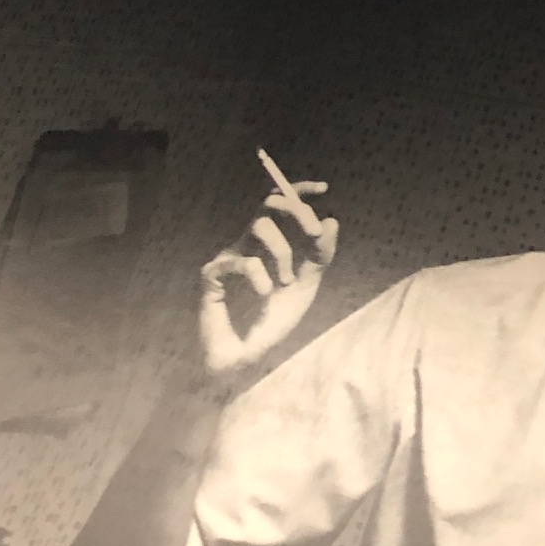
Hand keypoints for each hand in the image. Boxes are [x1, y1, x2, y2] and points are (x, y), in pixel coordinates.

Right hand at [198, 181, 338, 381]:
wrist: (246, 357)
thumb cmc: (272, 319)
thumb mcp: (305, 286)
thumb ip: (318, 256)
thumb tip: (332, 220)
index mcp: (267, 244)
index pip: (280, 206)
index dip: (299, 191)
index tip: (324, 188)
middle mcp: (247, 243)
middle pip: (269, 204)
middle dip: (296, 210)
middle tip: (314, 232)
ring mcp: (228, 255)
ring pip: (259, 226)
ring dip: (281, 251)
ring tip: (286, 281)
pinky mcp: (212, 274)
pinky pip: (242, 260)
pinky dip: (260, 276)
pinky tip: (265, 294)